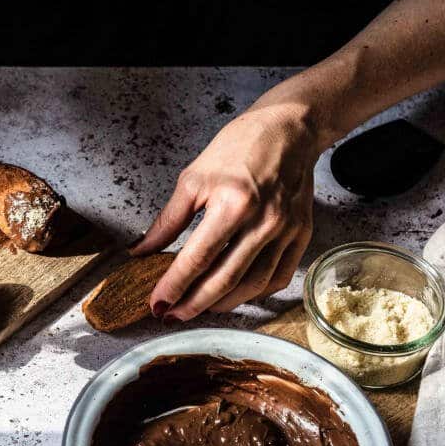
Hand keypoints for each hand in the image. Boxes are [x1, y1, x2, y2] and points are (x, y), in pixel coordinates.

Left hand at [129, 103, 318, 320]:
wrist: (288, 130)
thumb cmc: (240, 146)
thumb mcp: (194, 179)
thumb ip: (168, 220)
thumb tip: (143, 250)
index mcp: (233, 204)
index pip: (197, 259)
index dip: (173, 286)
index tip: (157, 303)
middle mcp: (263, 222)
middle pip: (224, 280)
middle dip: (194, 304)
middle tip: (172, 315)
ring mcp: (286, 231)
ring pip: (253, 286)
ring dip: (223, 304)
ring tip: (199, 308)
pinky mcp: (301, 235)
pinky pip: (278, 278)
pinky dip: (255, 293)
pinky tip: (235, 295)